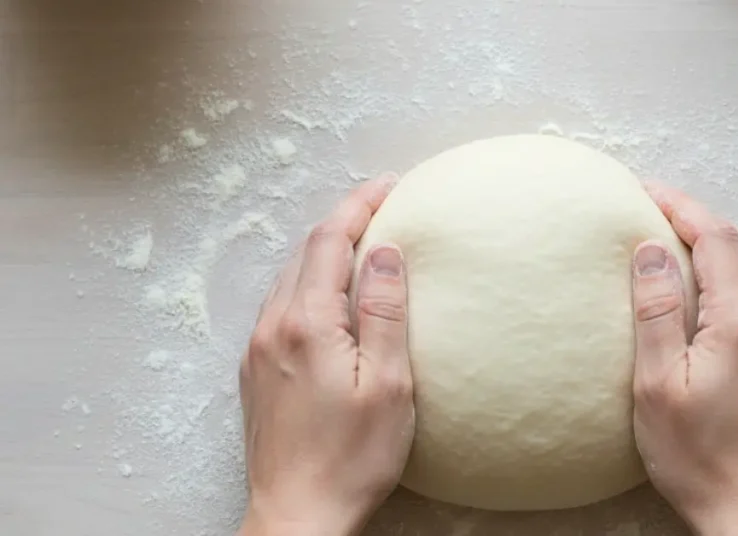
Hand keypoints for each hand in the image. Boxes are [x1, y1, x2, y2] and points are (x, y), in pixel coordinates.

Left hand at [237, 176, 413, 535]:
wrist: (297, 517)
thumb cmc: (351, 459)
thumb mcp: (388, 384)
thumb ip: (383, 312)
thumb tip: (383, 252)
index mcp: (306, 324)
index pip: (329, 241)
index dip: (359, 205)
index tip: (390, 185)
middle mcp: (273, 328)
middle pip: (304, 253)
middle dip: (343, 223)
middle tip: (384, 209)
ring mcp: (258, 350)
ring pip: (289, 279)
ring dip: (324, 254)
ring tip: (363, 247)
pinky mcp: (255, 373)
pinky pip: (281, 307)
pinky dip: (309, 286)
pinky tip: (332, 300)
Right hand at [631, 182, 737, 535]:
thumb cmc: (700, 460)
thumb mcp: (657, 386)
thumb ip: (656, 312)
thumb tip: (650, 251)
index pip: (717, 239)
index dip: (680, 206)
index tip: (646, 191)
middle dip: (701, 220)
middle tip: (658, 212)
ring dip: (726, 247)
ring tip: (684, 246)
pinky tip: (720, 293)